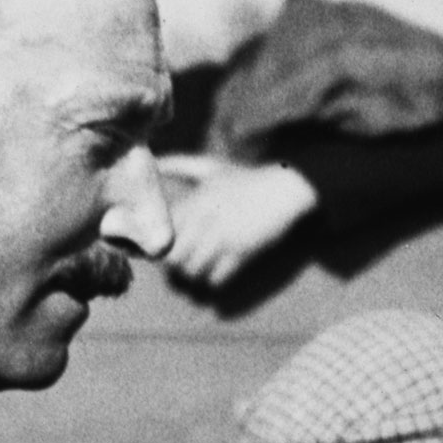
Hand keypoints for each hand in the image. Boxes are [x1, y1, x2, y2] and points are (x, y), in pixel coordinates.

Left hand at [163, 161, 316, 290]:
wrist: (284, 189)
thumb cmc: (247, 178)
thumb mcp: (212, 166)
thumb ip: (182, 164)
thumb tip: (158, 161)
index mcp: (195, 201)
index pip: (163, 231)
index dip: (159, 245)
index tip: (164, 248)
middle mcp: (205, 220)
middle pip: (173, 257)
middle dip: (174, 266)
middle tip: (180, 267)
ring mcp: (224, 238)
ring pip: (193, 271)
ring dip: (193, 277)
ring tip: (198, 274)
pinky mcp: (242, 253)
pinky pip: (217, 279)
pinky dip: (213, 282)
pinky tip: (217, 276)